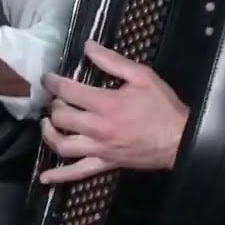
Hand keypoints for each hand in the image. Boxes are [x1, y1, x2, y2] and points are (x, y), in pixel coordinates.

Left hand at [39, 41, 187, 183]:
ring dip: (49, 133)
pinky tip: (45, 176)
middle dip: (53, 105)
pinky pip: (77, 172)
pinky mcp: (105, 164)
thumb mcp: (142, 76)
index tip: (48, 78)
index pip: (68, 91)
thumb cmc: (163, 107)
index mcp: (106, 104)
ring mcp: (99, 148)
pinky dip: (59, 175)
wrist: (180, 139)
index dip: (53, 82)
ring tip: (47, 123)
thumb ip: (112, 61)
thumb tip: (88, 47)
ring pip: (62, 145)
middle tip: (56, 98)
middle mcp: (98, 128)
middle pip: (61, 117)